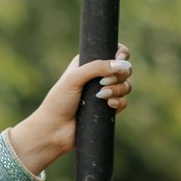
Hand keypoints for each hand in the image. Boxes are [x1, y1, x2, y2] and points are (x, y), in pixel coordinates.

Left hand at [14, 48, 133, 172]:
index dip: (121, 53)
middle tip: (103, 82)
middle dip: (119, 74)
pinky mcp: (107, 109)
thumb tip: (121, 64)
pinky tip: (108, 105)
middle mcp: (97, 76)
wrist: (55, 129)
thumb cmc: (59, 101)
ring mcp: (104, 93)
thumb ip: (96, 67)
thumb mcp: (74, 78)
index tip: (121, 57)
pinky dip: (119, 102)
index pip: (112, 51)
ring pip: (125, 86)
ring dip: (118, 89)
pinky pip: (123, 102)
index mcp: (88, 63)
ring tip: (102, 96)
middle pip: (123, 69)